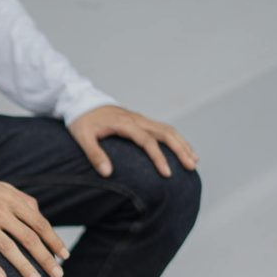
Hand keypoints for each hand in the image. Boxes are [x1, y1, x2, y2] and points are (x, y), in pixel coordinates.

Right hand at [0, 177, 67, 276]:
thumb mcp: (3, 188)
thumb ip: (23, 200)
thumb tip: (39, 215)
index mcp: (12, 200)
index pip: (39, 223)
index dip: (53, 241)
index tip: (64, 256)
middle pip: (28, 238)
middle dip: (45, 258)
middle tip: (57, 275)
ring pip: (7, 247)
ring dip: (23, 266)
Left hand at [68, 105, 198, 177]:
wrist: (82, 102)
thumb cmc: (82, 122)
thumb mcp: (82, 138)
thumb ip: (94, 155)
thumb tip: (107, 173)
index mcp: (125, 124)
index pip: (147, 141)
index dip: (158, 157)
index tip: (167, 174)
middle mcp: (137, 119)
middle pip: (165, 133)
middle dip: (180, 150)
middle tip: (191, 167)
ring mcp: (141, 119)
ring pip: (168, 129)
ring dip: (182, 144)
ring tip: (194, 161)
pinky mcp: (141, 121)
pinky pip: (163, 129)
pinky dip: (176, 139)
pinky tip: (183, 150)